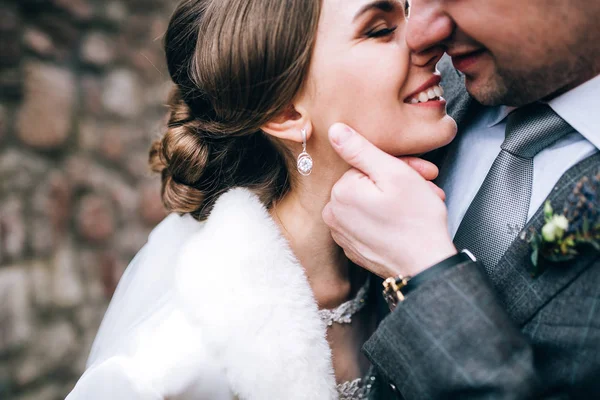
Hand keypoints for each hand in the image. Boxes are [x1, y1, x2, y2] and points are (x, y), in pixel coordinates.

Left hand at [322, 123, 456, 278]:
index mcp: (340, 193)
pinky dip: (389, 218)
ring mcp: (343, 234)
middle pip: (369, 184)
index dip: (399, 165)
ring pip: (371, 202)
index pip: (368, 165)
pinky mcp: (355, 248)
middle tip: (428, 188)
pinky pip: (370, 223)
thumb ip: (360, 149)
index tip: (423, 172)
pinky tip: (409, 221)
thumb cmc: (416, 221)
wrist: (426, 266)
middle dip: (400, 182)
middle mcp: (334, 215)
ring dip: (398, 200)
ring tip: (422, 204)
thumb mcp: (392, 173)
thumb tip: (335, 130)